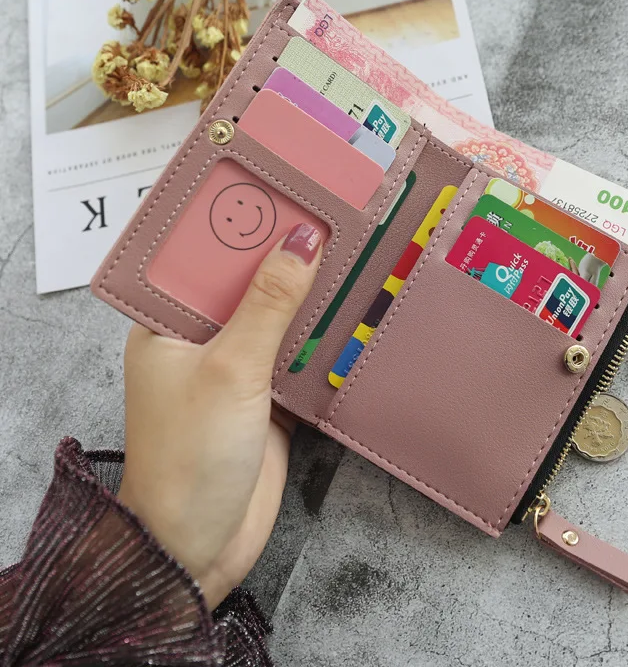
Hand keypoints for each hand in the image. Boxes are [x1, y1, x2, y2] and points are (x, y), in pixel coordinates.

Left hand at [118, 222, 322, 608]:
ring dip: (311, 293)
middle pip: (248, 283)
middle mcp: (200, 338)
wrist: (200, 546)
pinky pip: (297, 351)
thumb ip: (269, 303)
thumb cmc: (192, 456)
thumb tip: (303, 238)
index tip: (285, 187)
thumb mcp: (230, 369)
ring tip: (354, 245)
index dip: (243, 221)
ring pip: (278, 316)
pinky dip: (323, 334)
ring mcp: (235, 367)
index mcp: (168, 323)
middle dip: (286, 254)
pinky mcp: (266, 394)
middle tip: (333, 210)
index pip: (204, 255)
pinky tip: (355, 303)